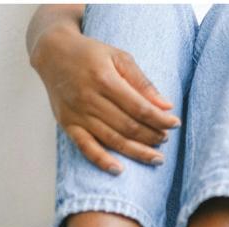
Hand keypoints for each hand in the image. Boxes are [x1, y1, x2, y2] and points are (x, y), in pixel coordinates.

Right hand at [31, 24, 181, 173]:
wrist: (53, 53)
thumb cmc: (92, 55)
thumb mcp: (120, 58)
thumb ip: (143, 82)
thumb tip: (166, 106)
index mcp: (104, 79)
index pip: (140, 107)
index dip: (160, 119)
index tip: (175, 124)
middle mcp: (89, 98)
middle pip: (128, 126)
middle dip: (152, 136)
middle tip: (165, 139)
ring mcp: (77, 114)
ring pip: (112, 140)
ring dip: (137, 152)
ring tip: (157, 158)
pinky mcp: (67, 124)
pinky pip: (86, 147)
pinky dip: (101, 161)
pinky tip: (119, 170)